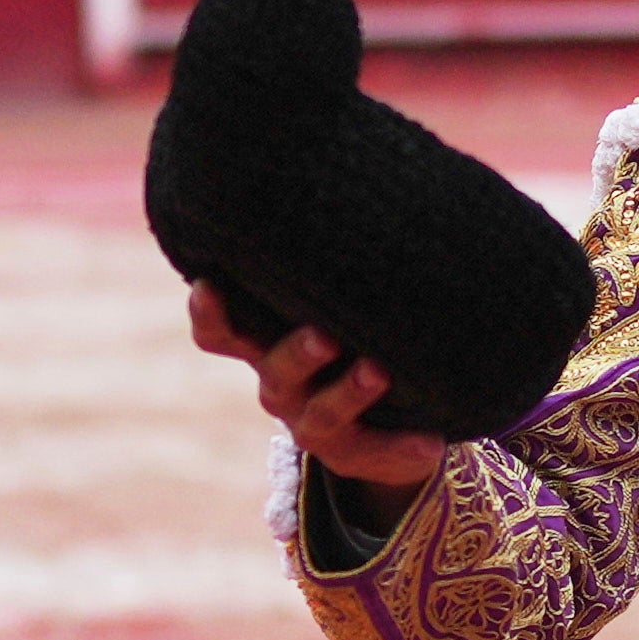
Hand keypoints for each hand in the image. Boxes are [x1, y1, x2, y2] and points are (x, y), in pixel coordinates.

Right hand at [189, 282, 451, 492]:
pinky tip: (429, 440)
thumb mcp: (342, 298)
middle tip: (324, 336)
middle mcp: (280, 382)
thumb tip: (373, 184)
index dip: (209, 312)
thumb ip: (344, 260)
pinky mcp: (349, 455)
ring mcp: (310, 422)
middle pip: (274, 369)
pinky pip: (370, 452)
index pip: (221, 331)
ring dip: (348, 392)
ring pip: (319, 412)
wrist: (389, 412)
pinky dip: (400, 447)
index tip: (209, 285)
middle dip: (297, 352)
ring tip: (378, 372)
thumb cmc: (357, 331)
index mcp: (267, 341)